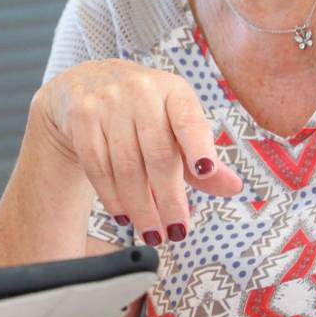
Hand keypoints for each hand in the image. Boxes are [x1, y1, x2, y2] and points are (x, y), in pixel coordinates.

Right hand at [31, 59, 243, 244]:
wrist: (86, 84)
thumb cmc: (143, 110)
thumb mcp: (176, 123)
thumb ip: (202, 156)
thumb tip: (234, 186)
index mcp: (174, 91)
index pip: (188, 119)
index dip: (198, 146)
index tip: (206, 172)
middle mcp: (141, 91)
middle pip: (158, 153)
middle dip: (169, 199)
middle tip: (177, 231)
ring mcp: (108, 102)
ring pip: (126, 166)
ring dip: (141, 207)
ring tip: (152, 232)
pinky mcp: (81, 117)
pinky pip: (98, 166)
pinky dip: (112, 197)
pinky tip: (124, 215)